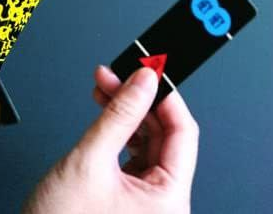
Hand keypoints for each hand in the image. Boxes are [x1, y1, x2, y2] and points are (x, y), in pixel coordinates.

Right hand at [23, 66, 198, 213]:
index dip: (165, 97)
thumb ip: (119, 115)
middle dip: (139, 102)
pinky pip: (133, 160)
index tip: (149, 71)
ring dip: (127, 116)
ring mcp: (147, 204)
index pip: (183, 133)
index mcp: (170, 199)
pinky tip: (107, 117)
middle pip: (164, 136)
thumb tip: (143, 80)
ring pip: (147, 145)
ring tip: (105, 90)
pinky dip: (120, 136)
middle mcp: (165, 203)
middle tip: (116, 76)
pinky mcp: (128, 202)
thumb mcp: (89, 161)